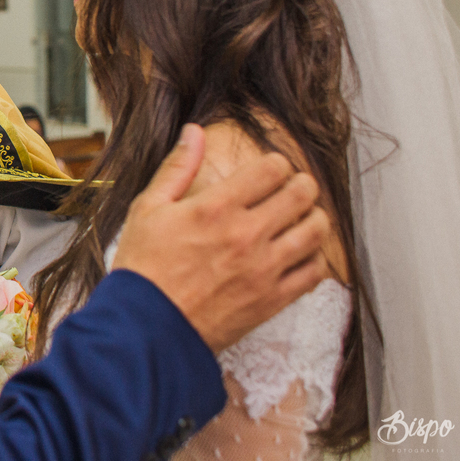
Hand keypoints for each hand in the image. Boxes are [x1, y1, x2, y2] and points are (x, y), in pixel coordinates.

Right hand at [112, 124, 328, 351]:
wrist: (146, 328)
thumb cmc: (143, 268)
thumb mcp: (148, 208)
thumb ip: (177, 167)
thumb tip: (195, 132)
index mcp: (217, 207)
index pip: (271, 169)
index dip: (275, 163)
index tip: (269, 170)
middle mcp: (247, 234)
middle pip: (302, 194)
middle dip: (301, 184)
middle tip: (292, 189)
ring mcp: (264, 268)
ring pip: (316, 231)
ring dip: (313, 218)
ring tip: (300, 219)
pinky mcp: (272, 299)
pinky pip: (315, 272)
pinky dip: (314, 258)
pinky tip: (298, 254)